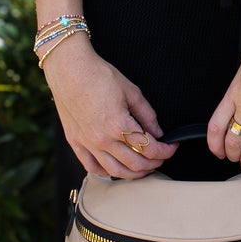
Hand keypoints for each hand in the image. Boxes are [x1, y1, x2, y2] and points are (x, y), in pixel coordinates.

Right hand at [44, 40, 176, 178]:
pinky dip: (106, 171)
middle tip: (161, 157)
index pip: (150, 148)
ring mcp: (87, 143)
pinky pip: (92, 166)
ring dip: (134, 173)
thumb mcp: (131, 91)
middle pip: (135, 164)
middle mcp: (103, 139)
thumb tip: (157, 132)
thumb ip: (147, 115)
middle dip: (154, 163)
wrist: (69, 68)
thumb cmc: (98, 75)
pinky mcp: (75, 142)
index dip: (166, 151)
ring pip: (115, 171)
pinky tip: (116, 167)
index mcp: (119, 125)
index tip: (172, 146)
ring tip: (143, 167)